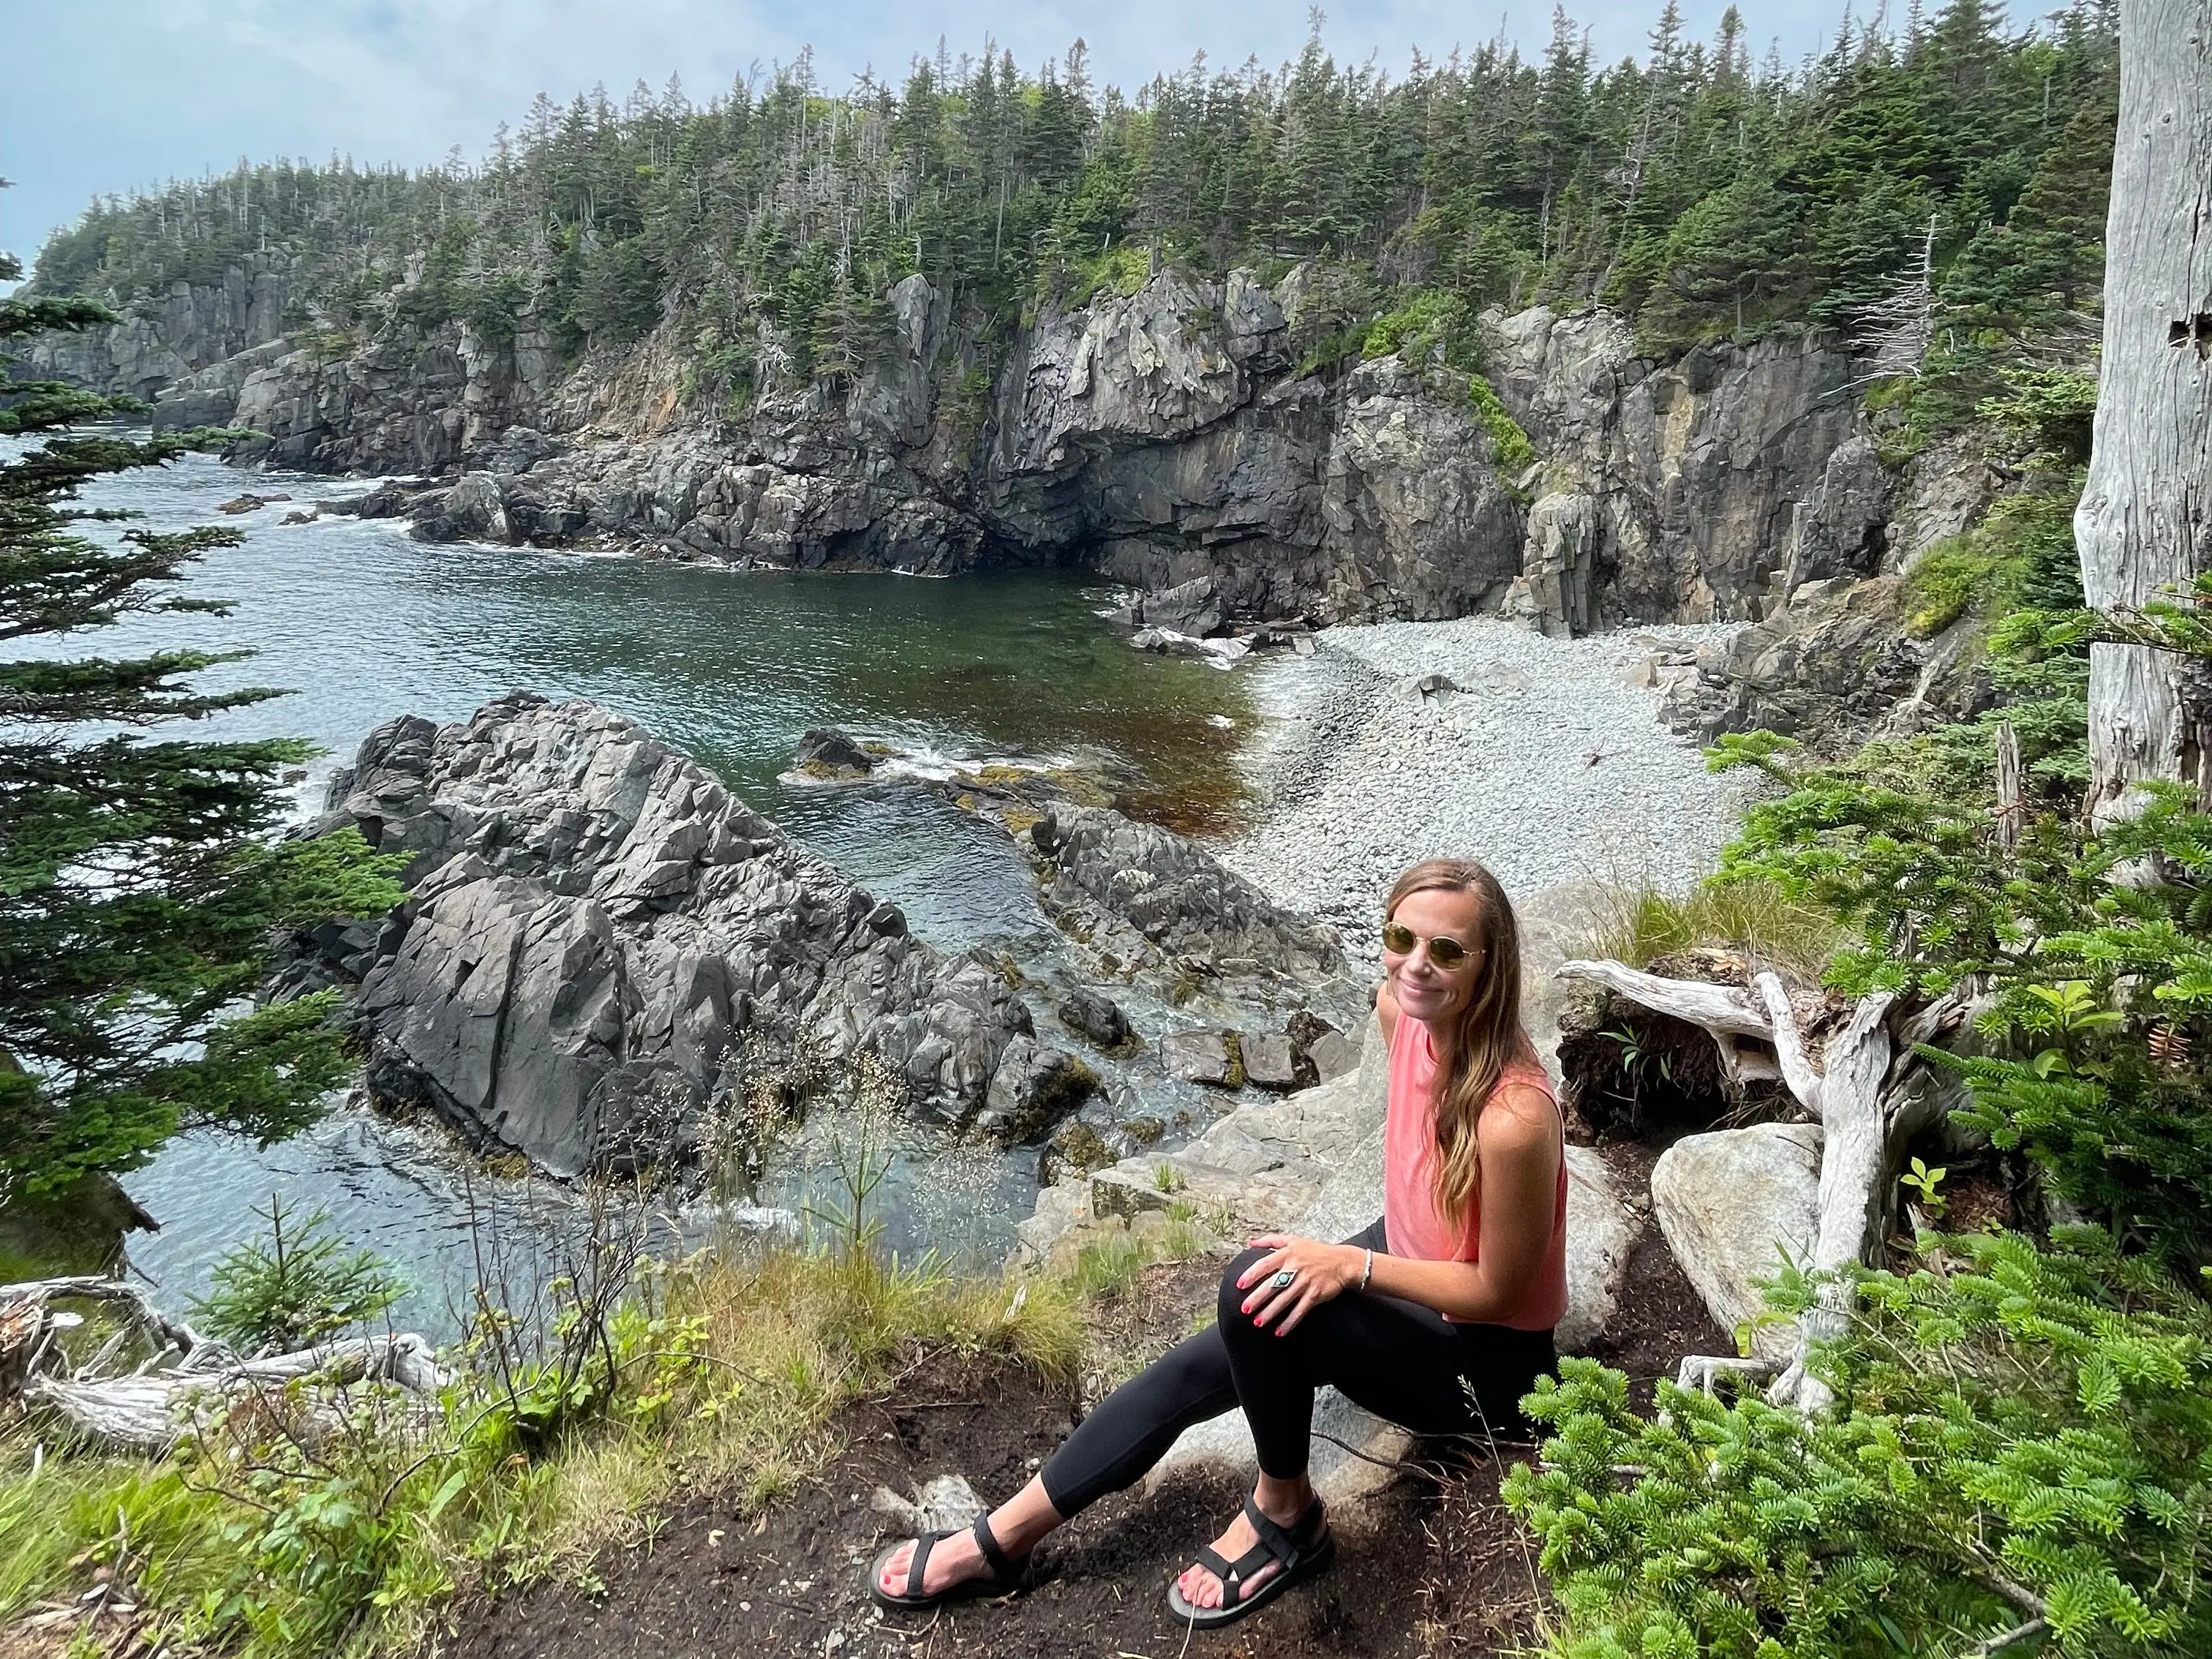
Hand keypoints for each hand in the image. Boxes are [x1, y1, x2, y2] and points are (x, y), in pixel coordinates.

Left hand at [1234, 1235, 1363, 1335]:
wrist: (1343, 1262)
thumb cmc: (1316, 1251)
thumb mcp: (1293, 1240)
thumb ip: (1270, 1240)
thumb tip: (1251, 1241)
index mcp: (1288, 1254)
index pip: (1265, 1264)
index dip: (1251, 1274)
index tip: (1240, 1285)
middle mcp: (1295, 1267)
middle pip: (1273, 1285)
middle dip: (1258, 1298)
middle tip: (1245, 1309)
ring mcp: (1305, 1282)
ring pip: (1285, 1299)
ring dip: (1271, 1312)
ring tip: (1258, 1322)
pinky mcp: (1315, 1294)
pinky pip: (1300, 1310)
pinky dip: (1290, 1321)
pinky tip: (1280, 1331)